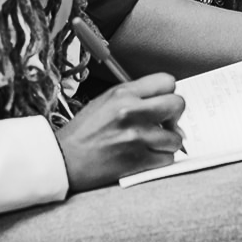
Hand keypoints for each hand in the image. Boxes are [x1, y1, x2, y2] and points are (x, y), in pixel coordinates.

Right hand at [56, 73, 184, 191]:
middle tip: (165, 123)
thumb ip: (135, 97)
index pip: (166, 81)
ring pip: (176, 136)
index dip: (168, 92)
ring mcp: (136, 136)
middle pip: (178, 104)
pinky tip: (148, 157)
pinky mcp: (137, 160)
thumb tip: (165, 104)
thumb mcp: (105, 101)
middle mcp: (131, 111)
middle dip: (175, 115)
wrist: (64, 160)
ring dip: (168, 142)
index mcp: (122, 93)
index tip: (163, 102)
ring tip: (154, 143)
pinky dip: (161, 159)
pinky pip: (168, 158)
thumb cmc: (83, 132)